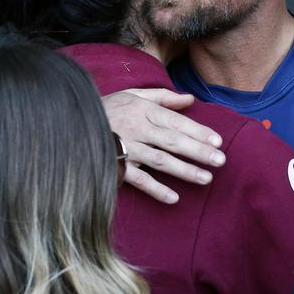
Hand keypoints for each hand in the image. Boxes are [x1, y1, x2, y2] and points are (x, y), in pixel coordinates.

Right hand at [103, 88, 225, 203]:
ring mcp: (127, 148)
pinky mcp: (116, 166)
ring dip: (183, 171)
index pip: (176, 122)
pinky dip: (155, 189)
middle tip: (221, 161)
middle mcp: (137, 129)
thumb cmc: (109, 108)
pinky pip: (138, 179)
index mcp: (143, 111)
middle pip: (172, 141)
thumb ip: (163, 97)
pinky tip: (174, 198)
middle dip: (198, 151)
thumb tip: (190, 99)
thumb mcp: (134, 95)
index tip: (217, 141)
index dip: (197, 131)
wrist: (72, 122)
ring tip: (206, 178)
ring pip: (160, 161)